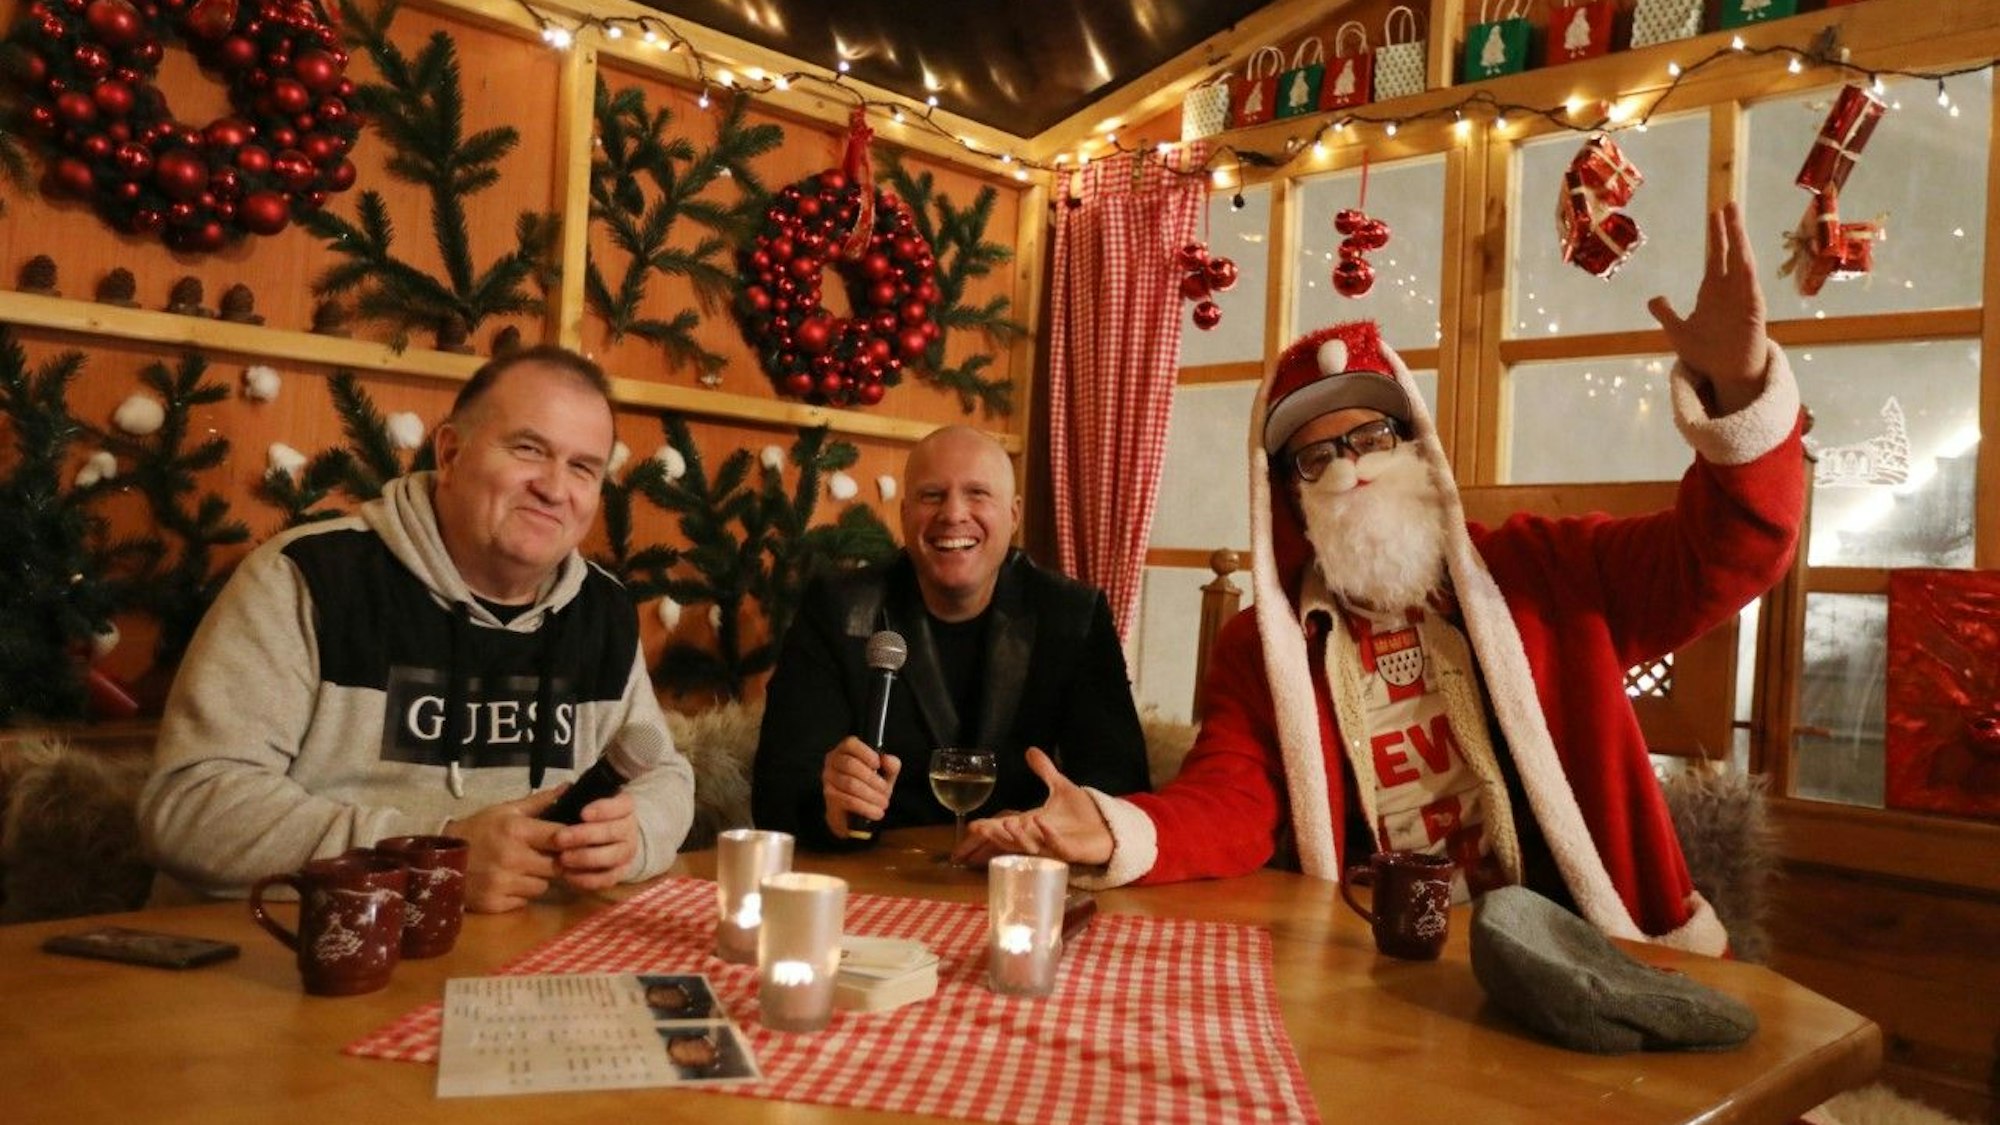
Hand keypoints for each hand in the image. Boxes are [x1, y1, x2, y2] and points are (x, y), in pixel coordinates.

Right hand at [445, 788, 564, 912]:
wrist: (439, 858)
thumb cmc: (477, 830)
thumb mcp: (505, 810)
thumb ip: (540, 802)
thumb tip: (569, 787)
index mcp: (517, 831)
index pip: (560, 838)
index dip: (569, 841)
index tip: (569, 842)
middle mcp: (512, 858)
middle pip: (557, 866)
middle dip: (554, 863)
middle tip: (544, 858)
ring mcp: (503, 883)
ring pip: (543, 887)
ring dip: (538, 879)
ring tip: (523, 870)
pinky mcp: (495, 903)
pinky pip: (525, 901)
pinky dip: (521, 894)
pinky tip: (508, 883)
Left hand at [550, 789, 639, 891]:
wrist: (608, 839)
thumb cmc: (590, 817)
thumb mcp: (583, 801)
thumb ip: (572, 796)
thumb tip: (563, 789)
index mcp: (624, 807)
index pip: (621, 805)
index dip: (603, 809)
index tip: (582, 813)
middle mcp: (630, 829)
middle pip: (613, 832)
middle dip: (585, 836)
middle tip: (559, 838)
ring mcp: (627, 852)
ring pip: (612, 857)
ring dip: (586, 858)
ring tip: (562, 859)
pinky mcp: (621, 872)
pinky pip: (608, 879)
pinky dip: (588, 879)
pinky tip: (568, 875)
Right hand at [821, 735, 899, 837]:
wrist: (857, 812)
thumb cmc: (871, 787)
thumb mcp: (886, 774)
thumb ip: (891, 765)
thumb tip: (887, 759)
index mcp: (846, 750)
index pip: (850, 743)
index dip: (865, 753)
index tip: (878, 765)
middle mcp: (833, 761)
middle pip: (850, 765)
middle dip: (873, 780)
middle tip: (886, 791)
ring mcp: (828, 778)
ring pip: (850, 784)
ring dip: (871, 795)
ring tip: (883, 804)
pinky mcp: (829, 796)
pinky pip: (848, 800)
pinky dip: (866, 807)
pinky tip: (876, 812)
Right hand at [953, 747, 1112, 866]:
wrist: (1110, 828)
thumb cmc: (1083, 814)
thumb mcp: (1061, 787)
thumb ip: (1045, 770)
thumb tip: (1030, 750)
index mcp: (1033, 826)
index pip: (1005, 828)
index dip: (987, 829)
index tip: (970, 826)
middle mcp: (1039, 839)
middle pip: (1010, 842)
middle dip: (994, 836)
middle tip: (978, 829)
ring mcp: (1054, 847)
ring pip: (1030, 847)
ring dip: (1017, 837)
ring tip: (1006, 823)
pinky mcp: (1072, 852)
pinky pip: (1058, 846)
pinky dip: (1048, 836)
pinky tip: (1040, 822)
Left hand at [1647, 201, 1768, 415]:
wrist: (1725, 374)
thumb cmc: (1706, 354)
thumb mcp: (1678, 331)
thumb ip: (1666, 314)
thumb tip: (1654, 298)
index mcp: (1713, 291)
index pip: (1716, 256)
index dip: (1716, 236)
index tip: (1714, 214)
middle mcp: (1729, 289)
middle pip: (1730, 252)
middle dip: (1729, 228)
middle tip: (1726, 202)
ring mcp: (1743, 297)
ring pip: (1741, 261)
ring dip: (1739, 240)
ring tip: (1736, 217)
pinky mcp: (1752, 310)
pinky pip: (1750, 286)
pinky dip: (1747, 269)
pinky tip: (1743, 254)